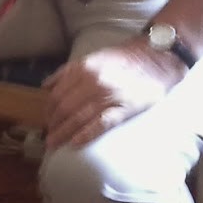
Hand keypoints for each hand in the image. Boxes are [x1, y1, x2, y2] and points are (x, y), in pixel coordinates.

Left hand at [42, 39, 185, 148]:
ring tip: (54, 143)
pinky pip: (100, 124)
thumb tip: (46, 86)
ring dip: (63, 132)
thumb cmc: (123, 58)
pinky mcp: (124, 108)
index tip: (45, 120)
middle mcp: (92, 82)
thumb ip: (68, 72)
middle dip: (53, 124)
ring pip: (78, 118)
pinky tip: (75, 144)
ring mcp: (108, 96)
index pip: (57, 94)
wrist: (156, 58)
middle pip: (64, 108)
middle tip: (48, 136)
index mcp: (82, 69)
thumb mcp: (91, 58)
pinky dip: (85, 134)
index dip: (48, 110)